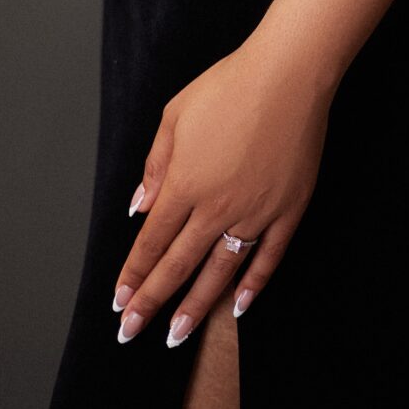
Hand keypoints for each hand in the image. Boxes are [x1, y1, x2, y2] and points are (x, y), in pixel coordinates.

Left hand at [111, 32, 334, 347]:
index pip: (150, 243)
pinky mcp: (288, 209)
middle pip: (177, 266)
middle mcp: (216, 206)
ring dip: (195, 306)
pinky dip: (252, 284)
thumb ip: (156, 166)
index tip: (119, 302)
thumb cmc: (229, 85)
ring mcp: (254, 212)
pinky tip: (238, 305)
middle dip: (151, 302)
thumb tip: (139, 208)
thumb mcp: (175, 115)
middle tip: (132, 331)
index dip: (133, 276)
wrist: (288, 74)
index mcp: (184, 184)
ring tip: (178, 334)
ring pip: (219, 271)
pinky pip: (268, 257)